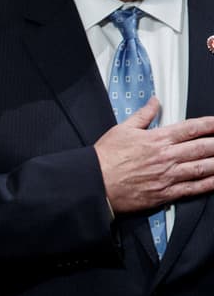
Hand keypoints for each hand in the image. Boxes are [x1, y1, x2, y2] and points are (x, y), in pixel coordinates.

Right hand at [95, 97, 213, 213]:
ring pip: (203, 167)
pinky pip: (192, 189)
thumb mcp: (122, 129)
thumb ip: (143, 115)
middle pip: (204, 147)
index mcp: (158, 139)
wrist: (93, 183)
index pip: (193, 128)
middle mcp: (166, 157)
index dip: (211, 124)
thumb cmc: (104, 159)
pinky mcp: (164, 194)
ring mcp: (167, 176)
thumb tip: (154, 102)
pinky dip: (208, 184)